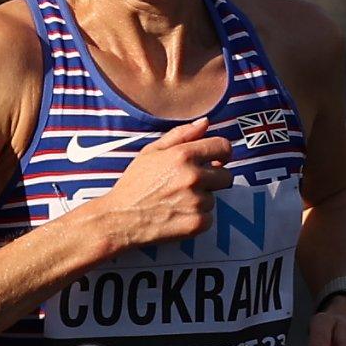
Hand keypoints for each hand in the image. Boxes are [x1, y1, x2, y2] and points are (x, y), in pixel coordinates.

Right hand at [83, 116, 229, 247]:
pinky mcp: (197, 223)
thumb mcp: (150, 152)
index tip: (214, 160)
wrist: (119, 219)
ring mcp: (197, 201)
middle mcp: (193, 177)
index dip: (221, 153)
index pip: (223, 147)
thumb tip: (205, 122)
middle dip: (213, 179)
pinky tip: (178, 216)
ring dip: (201, 201)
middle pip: (226, 176)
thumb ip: (180, 134)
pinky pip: (209, 218)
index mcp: (183, 155)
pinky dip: (197, 219)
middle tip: (190, 186)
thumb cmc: (134, 184)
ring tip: (177, 203)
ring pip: (214, 198)